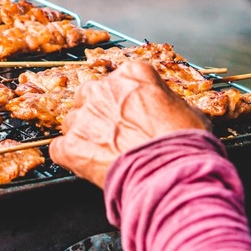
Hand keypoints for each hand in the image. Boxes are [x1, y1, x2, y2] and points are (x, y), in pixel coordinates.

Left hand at [50, 61, 209, 187]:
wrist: (171, 176)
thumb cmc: (185, 145)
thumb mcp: (190, 112)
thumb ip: (168, 102)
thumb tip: (167, 109)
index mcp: (133, 75)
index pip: (120, 78)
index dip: (126, 99)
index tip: (132, 112)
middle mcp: (103, 89)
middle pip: (89, 95)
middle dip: (98, 113)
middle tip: (114, 134)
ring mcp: (83, 117)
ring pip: (73, 121)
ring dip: (84, 135)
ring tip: (105, 155)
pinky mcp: (70, 146)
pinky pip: (60, 149)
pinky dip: (71, 158)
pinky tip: (88, 167)